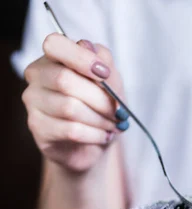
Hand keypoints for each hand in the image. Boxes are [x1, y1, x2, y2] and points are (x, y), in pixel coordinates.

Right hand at [22, 33, 126, 172]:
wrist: (94, 142)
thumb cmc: (101, 106)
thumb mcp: (112, 83)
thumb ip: (105, 63)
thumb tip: (91, 49)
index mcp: (54, 57)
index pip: (55, 45)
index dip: (82, 58)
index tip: (105, 73)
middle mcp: (37, 75)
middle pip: (65, 80)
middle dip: (100, 99)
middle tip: (118, 112)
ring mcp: (33, 101)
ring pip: (69, 107)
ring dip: (100, 119)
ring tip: (113, 125)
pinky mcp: (37, 126)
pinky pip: (70, 129)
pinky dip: (95, 134)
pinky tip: (104, 136)